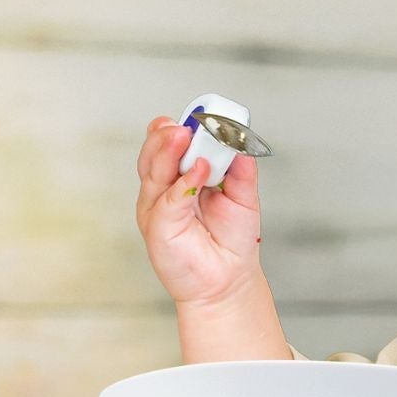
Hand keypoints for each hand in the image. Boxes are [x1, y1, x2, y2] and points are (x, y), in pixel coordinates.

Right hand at [135, 116, 263, 305]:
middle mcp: (163, 189)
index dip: (176, 128)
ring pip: (153, 171)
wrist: (227, 280)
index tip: (196, 116)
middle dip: (166, 135)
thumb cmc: (230, 241)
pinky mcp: (158, 227)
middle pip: (154, 153)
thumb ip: (240, 168)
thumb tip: (239, 141)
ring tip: (185, 136)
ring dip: (168, 151)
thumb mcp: (243, 195)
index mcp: (180, 176)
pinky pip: (168, 200)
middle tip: (185, 124)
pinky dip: (182, 182)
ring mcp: (157, 207)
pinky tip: (199, 170)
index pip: (168, 144)